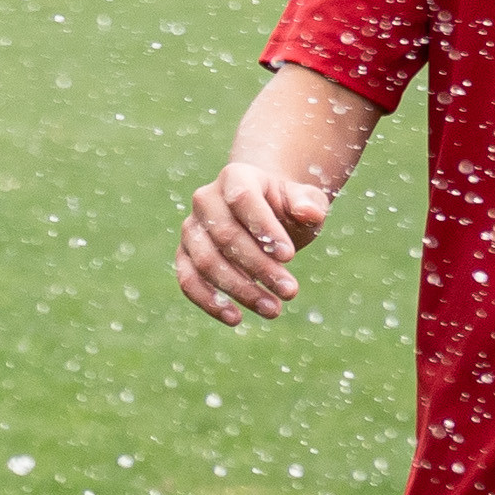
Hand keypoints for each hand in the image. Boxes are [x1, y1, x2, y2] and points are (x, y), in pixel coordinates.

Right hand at [176, 161, 335, 323]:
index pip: (242, 199)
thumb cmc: (286, 208)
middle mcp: (206, 199)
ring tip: (273, 310)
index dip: (263, 227)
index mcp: (235, 177)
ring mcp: (191, 228)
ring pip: (205, 261)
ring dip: (239, 289)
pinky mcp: (185, 255)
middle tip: (290, 291)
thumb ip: (309, 204)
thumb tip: (309, 213)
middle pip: (225, 235)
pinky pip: (188, 279)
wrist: (263, 213)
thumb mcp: (306, 200)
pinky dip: (208, 301)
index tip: (289, 257)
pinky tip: (235, 318)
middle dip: (259, 267)